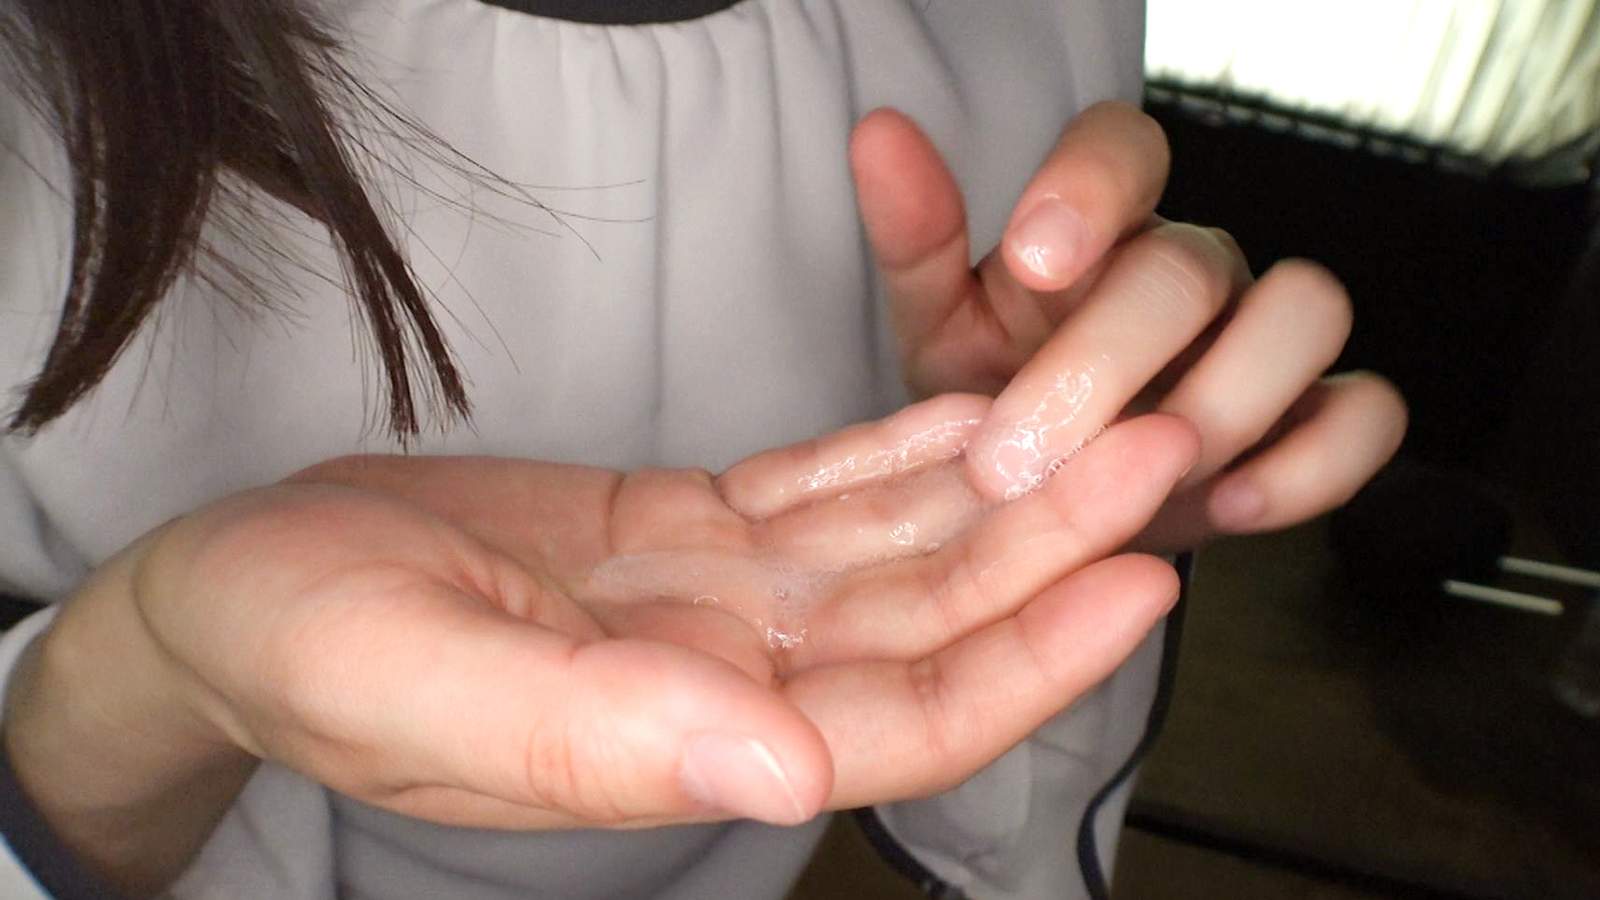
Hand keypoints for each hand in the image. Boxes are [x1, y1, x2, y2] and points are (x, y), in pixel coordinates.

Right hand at [6, 397, 1196, 893]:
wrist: (236, 591)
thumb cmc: (305, 652)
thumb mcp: (429, 686)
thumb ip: (602, 736)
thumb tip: (775, 769)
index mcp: (679, 739)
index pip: (898, 723)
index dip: (1028, 664)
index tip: (1140, 581)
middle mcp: (720, 676)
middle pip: (927, 624)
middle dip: (1052, 547)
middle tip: (1164, 452)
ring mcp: (708, 600)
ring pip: (892, 550)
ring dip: (1000, 487)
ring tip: (1107, 416)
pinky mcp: (680, 528)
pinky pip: (821, 490)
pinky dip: (903, 452)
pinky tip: (978, 408)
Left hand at [851, 103, 1406, 549]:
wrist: (1052, 503)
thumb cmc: (996, 401)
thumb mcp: (940, 328)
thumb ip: (918, 237)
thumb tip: (879, 132)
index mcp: (1103, 225)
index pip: (1126, 145)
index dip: (1090, 187)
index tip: (1033, 260)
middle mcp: (1196, 267)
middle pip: (1197, 263)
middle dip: (1109, 360)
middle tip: (1019, 457)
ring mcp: (1267, 337)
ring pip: (1308, 310)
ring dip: (1227, 400)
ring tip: (1142, 474)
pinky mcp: (1320, 415)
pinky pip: (1369, 414)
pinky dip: (1314, 461)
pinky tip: (1228, 507)